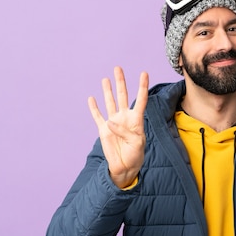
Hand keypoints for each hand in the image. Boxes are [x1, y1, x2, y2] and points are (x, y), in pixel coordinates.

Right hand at [88, 66, 148, 188]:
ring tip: (106, 79)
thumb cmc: (135, 155)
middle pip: (123, 96)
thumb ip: (124, 131)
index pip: (141, 100)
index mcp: (136, 120)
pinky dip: (94, 108)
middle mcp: (125, 118)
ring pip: (110, 102)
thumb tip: (110, 122)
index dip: (142, 87)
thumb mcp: (136, 142)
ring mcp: (113, 122)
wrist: (125, 167)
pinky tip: (91, 99)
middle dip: (121, 82)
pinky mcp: (103, 130)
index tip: (144, 73)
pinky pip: (97, 116)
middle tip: (118, 68)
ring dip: (108, 91)